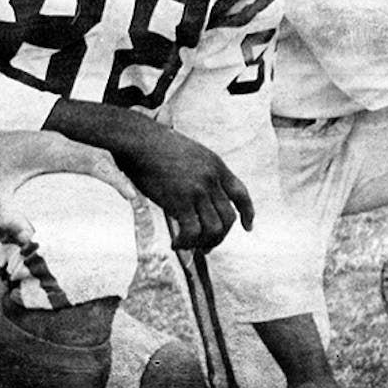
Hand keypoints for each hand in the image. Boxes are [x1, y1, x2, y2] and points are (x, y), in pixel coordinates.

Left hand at [0, 129, 134, 244]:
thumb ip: (9, 217)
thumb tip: (29, 239)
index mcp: (53, 152)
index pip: (94, 162)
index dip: (116, 178)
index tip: (132, 196)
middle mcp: (60, 144)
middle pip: (102, 156)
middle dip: (121, 177)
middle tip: (135, 203)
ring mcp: (58, 143)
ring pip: (95, 154)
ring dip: (111, 172)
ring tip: (123, 197)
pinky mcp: (54, 146)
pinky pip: (84, 155)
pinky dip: (98, 168)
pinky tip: (98, 186)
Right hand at [116, 121, 253, 250]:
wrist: (140, 141)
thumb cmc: (157, 147)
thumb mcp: (191, 153)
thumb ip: (201, 172)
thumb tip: (201, 198)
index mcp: (216, 165)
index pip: (241, 193)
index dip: (247, 212)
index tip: (247, 227)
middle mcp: (211, 178)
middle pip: (228, 217)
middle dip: (219, 236)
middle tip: (206, 246)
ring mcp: (198, 190)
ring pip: (214, 228)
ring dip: (203, 243)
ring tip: (188, 245)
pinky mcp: (181, 200)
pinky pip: (192, 232)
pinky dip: (185, 243)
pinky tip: (175, 243)